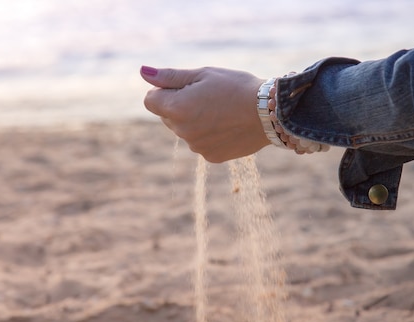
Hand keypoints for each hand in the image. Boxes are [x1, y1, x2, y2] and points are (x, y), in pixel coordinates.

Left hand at [140, 66, 270, 162]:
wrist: (270, 112)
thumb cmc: (235, 87)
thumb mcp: (202, 74)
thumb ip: (170, 76)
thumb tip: (143, 73)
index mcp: (176, 108)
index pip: (150, 100)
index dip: (165, 90)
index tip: (187, 86)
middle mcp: (181, 131)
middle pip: (167, 117)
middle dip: (179, 106)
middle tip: (208, 97)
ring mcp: (196, 147)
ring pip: (184, 130)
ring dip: (195, 121)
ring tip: (222, 111)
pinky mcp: (210, 157)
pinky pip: (200, 143)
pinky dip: (209, 135)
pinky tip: (228, 126)